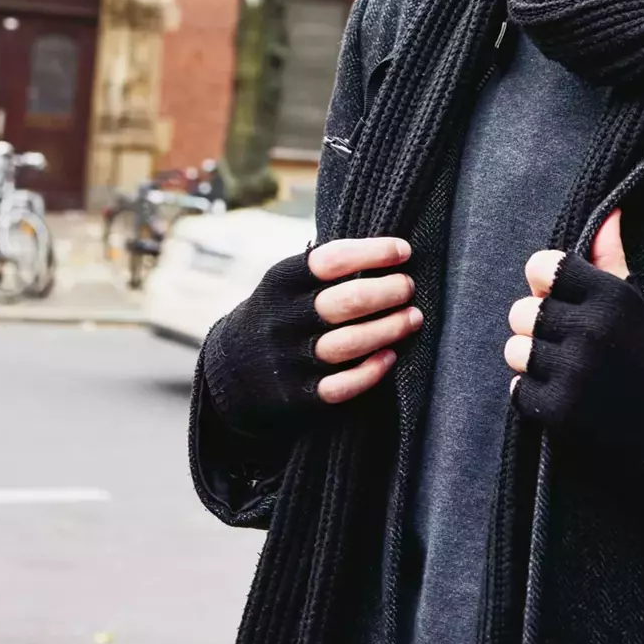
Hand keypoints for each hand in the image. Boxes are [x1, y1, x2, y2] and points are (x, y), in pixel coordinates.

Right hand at [200, 235, 423, 444]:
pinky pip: (342, 385)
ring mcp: (290, 359)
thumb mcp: (285, 284)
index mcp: (280, 282)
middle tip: (408, 286)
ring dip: (391, 328)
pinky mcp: (298, 394)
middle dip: (389, 291)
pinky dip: (372, 370)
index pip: (331, 260)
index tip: (403, 250)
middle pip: (347, 302)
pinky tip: (391, 355)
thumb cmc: (279, 314)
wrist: (230, 370)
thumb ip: (324, 270)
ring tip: (413, 317)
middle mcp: (283, 319)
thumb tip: (387, 250)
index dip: (373, 252)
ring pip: (350, 343)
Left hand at [506, 212, 643, 519]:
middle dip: (538, 328)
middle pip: (521, 311)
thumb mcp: (639, 308)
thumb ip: (612, 260)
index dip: (545, 284)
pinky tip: (564, 396)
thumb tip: (608, 213)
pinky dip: (535, 395)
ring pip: (515, 350)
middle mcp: (591, 330)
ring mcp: (574, 372)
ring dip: (533, 362)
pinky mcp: (560, 411)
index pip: (541, 267)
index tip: (560, 300)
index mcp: (612, 296)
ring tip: (565, 371)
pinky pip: (518, 389)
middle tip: (566, 344)